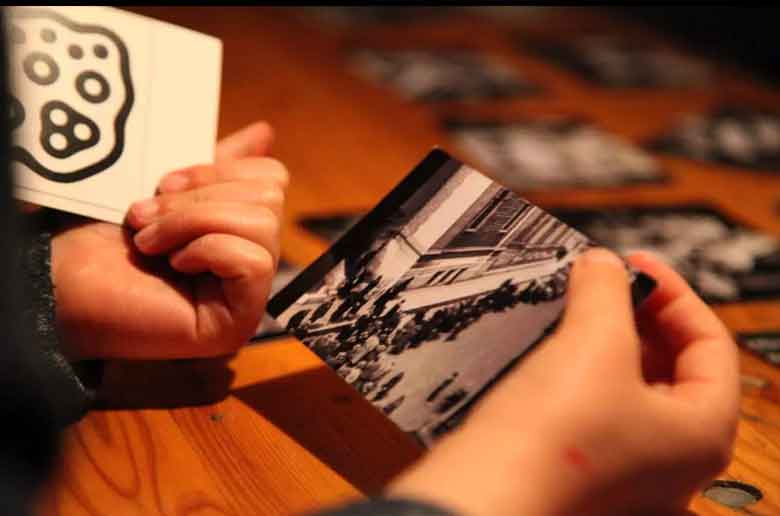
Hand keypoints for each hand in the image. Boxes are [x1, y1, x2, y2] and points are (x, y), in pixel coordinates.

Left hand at [51, 121, 287, 359]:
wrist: (61, 277)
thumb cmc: (105, 233)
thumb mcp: (171, 186)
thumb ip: (219, 164)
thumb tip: (264, 132)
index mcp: (240, 228)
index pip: (271, 179)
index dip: (221, 169)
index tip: (165, 182)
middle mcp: (254, 264)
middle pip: (270, 198)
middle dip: (202, 197)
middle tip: (148, 215)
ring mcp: (250, 296)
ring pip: (263, 226)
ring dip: (195, 222)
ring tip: (151, 241)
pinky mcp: (240, 320)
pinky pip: (253, 260)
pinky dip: (206, 250)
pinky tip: (173, 264)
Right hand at [387, 249, 738, 515]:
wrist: (485, 498)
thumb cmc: (554, 441)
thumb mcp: (594, 343)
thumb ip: (607, 290)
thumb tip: (602, 264)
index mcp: (701, 434)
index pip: (710, 344)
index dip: (673, 293)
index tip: (635, 264)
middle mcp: (672, 460)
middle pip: (673, 366)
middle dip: (638, 316)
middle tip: (604, 281)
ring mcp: (627, 470)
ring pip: (631, 386)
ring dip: (607, 339)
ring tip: (576, 305)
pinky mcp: (584, 469)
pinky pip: (598, 406)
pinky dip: (583, 370)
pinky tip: (554, 345)